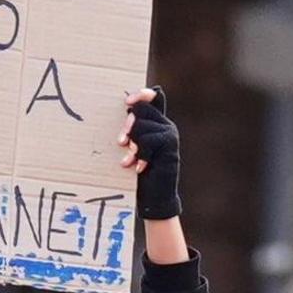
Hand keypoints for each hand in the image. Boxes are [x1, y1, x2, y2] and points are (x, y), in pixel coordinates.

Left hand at [119, 88, 181, 220]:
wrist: (157, 197)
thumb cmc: (142, 175)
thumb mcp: (134, 150)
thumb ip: (131, 134)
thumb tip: (122, 118)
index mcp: (157, 124)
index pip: (154, 98)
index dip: (142, 95)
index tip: (128, 102)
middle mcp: (166, 126)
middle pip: (141, 110)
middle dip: (128, 125)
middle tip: (122, 142)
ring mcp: (170, 134)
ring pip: (141, 127)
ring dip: (132, 145)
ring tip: (131, 160)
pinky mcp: (170, 145)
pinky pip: (147, 141)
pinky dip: (140, 156)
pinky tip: (139, 167)